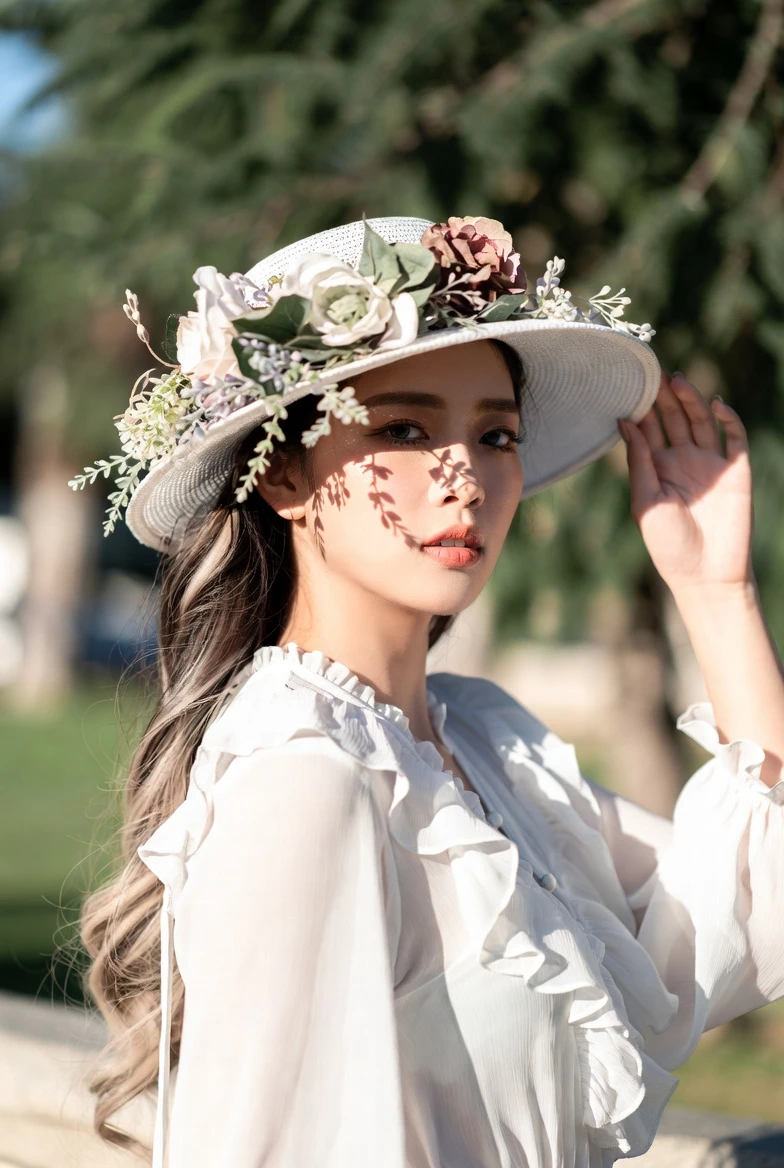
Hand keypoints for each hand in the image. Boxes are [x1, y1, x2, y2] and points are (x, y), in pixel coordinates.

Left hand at [618, 370, 753, 595]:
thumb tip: (623, 421)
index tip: (630, 381)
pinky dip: (728, 419)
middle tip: (655, 371)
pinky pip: (734, 438)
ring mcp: (711, 463)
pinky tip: (716, 405)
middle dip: (666, 395)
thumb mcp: (645, 501)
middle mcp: (683, 460)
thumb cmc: (668, 544)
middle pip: (675, 418)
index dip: (642, 406)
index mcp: (657, 467)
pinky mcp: (736, 470)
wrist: (705, 574)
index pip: (649, 428)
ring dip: (692, 401)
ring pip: (702, 421)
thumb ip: (638, 461)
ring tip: (678, 381)